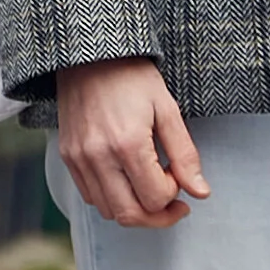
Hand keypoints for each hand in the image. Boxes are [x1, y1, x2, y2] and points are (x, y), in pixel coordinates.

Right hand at [56, 58, 208, 228]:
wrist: (90, 54)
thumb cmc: (133, 76)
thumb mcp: (168, 109)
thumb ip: (185, 155)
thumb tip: (201, 193)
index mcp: (128, 144)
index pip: (155, 198)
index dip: (174, 194)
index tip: (178, 173)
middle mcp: (98, 157)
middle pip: (130, 215)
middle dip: (157, 216)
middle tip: (174, 203)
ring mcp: (79, 159)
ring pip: (108, 211)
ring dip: (134, 208)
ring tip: (149, 186)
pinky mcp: (68, 157)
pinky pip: (90, 196)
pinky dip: (112, 197)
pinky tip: (126, 178)